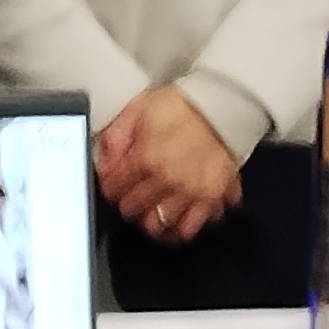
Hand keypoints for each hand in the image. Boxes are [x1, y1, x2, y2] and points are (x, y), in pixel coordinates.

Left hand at [96, 85, 245, 243]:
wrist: (225, 104)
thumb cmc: (184, 105)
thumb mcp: (139, 108)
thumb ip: (116, 136)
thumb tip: (103, 160)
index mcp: (147, 157)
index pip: (114, 188)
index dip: (109, 186)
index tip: (113, 183)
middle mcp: (169, 179)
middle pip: (133, 208)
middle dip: (127, 202)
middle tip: (131, 194)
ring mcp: (193, 191)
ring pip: (160, 223)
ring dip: (151, 217)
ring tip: (151, 208)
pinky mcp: (214, 196)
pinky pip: (194, 224)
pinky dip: (183, 224)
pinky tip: (177, 216)